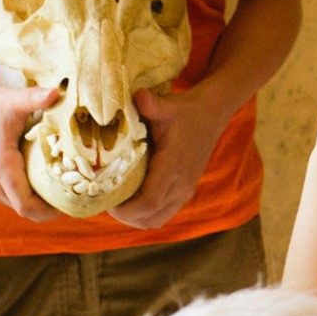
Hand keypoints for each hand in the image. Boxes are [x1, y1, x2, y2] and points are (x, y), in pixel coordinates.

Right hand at [0, 79, 58, 221]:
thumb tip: (57, 92)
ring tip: (63, 188)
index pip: (27, 207)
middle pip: (27, 211)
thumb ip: (36, 98)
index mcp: (2, 170)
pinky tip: (47, 182)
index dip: (50, 211)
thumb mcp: (15, 100)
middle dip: (50, 208)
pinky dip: (31, 196)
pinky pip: (14, 199)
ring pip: (20, 206)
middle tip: (74, 196)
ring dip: (41, 203)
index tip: (71, 201)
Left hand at [109, 85, 232, 229]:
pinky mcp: (185, 192)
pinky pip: (163, 214)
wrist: (211, 116)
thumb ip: (151, 104)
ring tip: (117, 203)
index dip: (125, 209)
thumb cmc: (185, 111)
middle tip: (105, 201)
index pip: (148, 202)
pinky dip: (146, 215)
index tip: (106, 200)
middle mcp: (181, 184)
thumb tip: (137, 95)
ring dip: (135, 218)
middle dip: (124, 216)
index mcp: (173, 167)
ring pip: (156, 220)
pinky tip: (133, 200)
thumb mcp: (168, 106)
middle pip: (149, 217)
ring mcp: (185, 190)